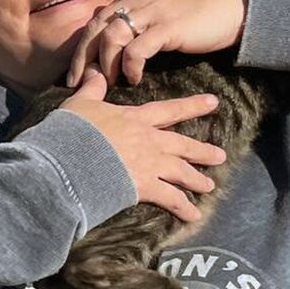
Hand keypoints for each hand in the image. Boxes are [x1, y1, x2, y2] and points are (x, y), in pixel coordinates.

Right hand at [61, 69, 225, 222]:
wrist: (69, 158)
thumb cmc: (72, 130)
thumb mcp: (81, 103)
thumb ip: (91, 89)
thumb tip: (94, 72)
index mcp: (135, 119)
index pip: (170, 109)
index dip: (192, 106)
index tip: (213, 103)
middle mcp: (149, 141)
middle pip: (182, 145)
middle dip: (202, 151)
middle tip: (220, 156)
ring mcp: (149, 165)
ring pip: (181, 172)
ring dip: (197, 180)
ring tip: (210, 186)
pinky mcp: (144, 187)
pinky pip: (170, 199)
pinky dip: (183, 208)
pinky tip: (194, 216)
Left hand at [66, 0, 247, 86]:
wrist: (234, 8)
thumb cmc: (198, 14)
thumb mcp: (160, 10)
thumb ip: (137, 20)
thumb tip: (113, 43)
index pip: (96, 19)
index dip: (82, 47)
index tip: (77, 72)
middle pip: (96, 28)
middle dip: (83, 59)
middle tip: (78, 84)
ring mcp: (152, 10)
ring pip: (112, 38)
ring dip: (107, 64)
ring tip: (110, 83)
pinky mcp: (167, 26)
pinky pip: (137, 49)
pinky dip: (130, 67)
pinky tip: (134, 79)